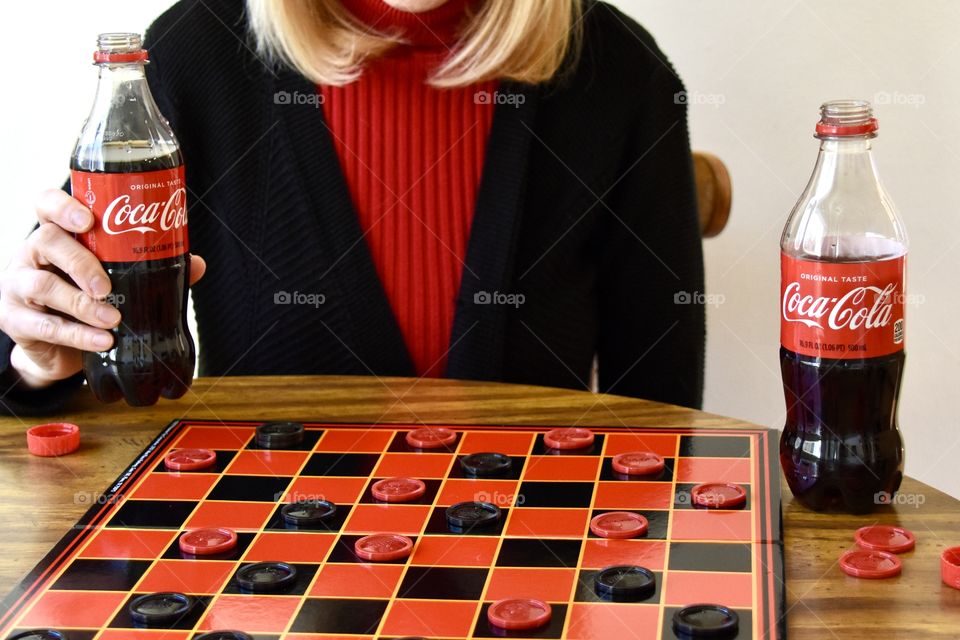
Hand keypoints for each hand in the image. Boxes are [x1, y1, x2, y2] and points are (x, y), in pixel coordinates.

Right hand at [0, 189, 205, 388]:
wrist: (56, 347)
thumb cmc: (85, 299)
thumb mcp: (114, 279)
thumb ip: (152, 269)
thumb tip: (197, 263)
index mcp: (57, 235)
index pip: (46, 205)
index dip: (63, 206)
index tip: (88, 218)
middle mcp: (31, 255)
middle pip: (46, 241)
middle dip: (80, 261)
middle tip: (107, 285)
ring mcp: (18, 287)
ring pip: (42, 285)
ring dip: (81, 303)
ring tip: (113, 317)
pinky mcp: (16, 321)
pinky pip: (45, 326)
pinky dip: (78, 334)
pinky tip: (103, 340)